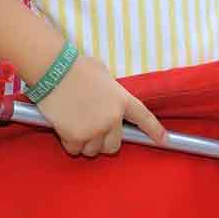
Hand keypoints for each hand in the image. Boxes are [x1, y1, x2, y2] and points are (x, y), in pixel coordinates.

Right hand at [38, 55, 165, 156]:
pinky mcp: (76, 137)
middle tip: (90, 127)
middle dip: (103, 140)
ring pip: (93, 150)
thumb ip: (110, 90)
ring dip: (85, 142)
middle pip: (114, 145)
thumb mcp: (102, 74)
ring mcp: (94, 129)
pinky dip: (70, 142)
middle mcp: (112, 118)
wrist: (54, 70)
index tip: (164, 140)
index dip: (155, 131)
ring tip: (74, 122)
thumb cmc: (75, 67)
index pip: (144, 118)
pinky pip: (75, 149)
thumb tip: (107, 98)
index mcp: (122, 100)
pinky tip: (64, 125)